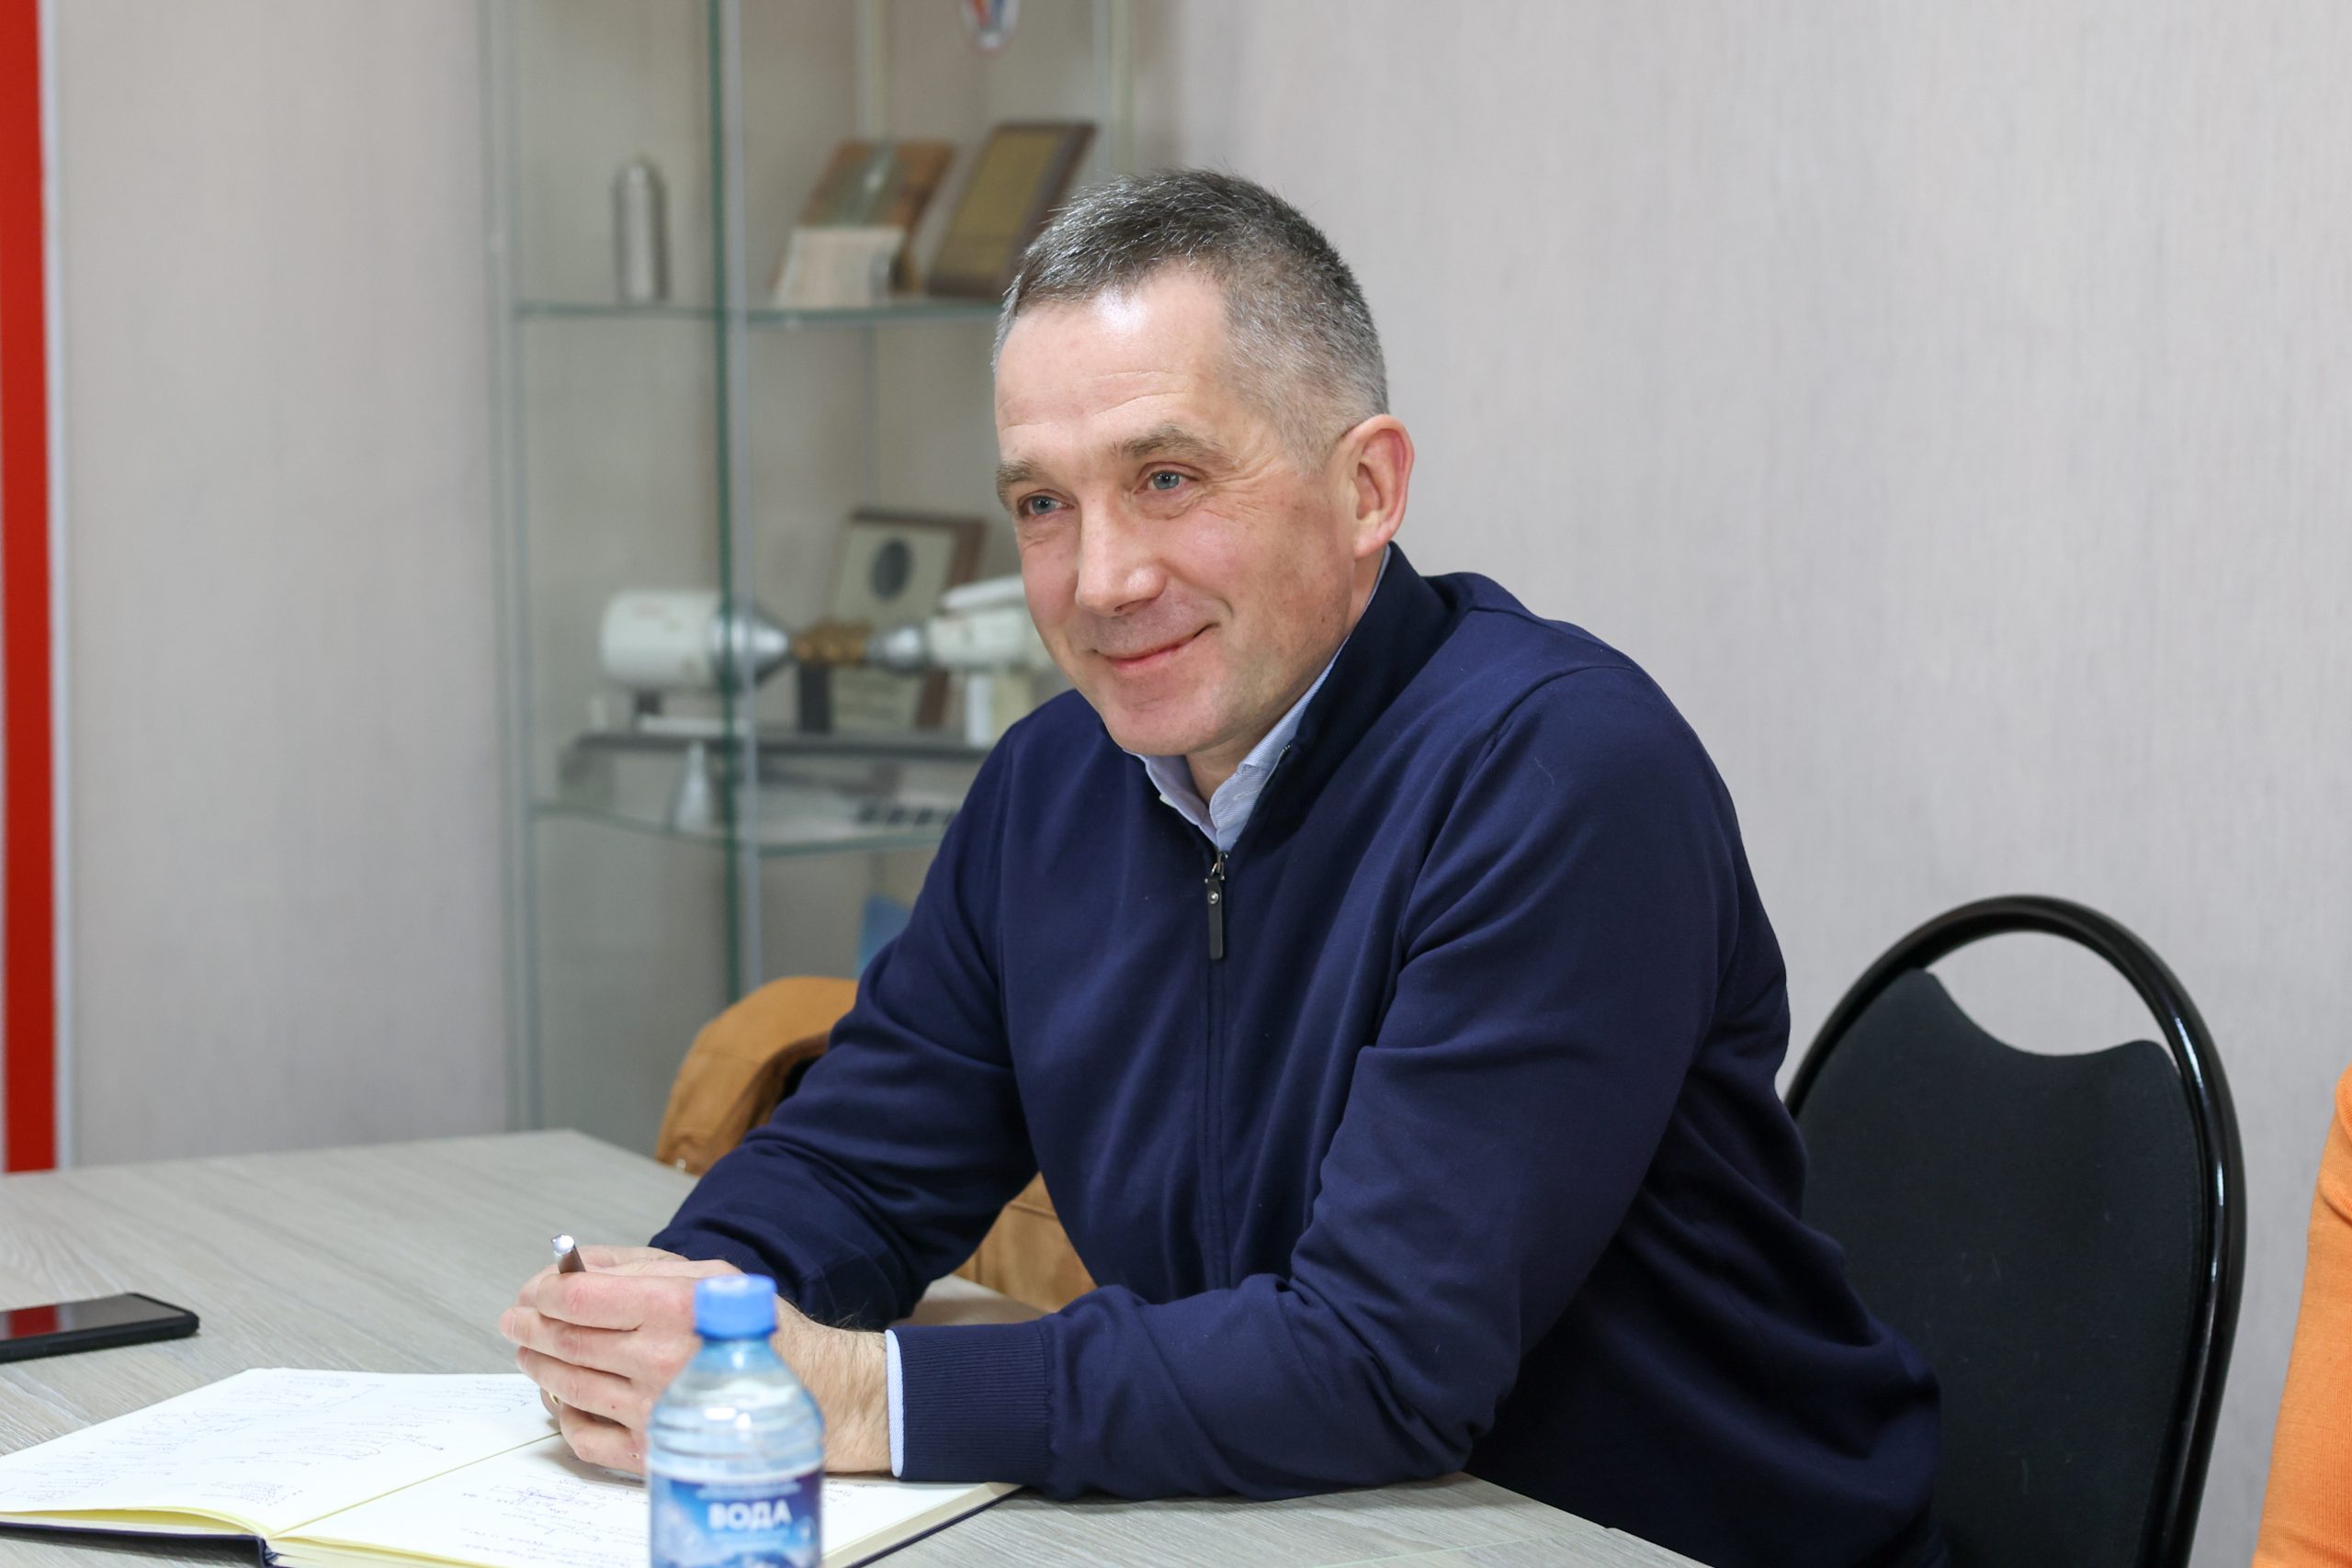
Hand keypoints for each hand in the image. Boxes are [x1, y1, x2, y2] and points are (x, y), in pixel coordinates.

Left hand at [498, 1246, 890, 1475]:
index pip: (577, 1299)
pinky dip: (563, 1412)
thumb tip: (573, 1264)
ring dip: (538, 1364)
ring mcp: (651, 1409)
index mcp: (674, 1306)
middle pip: (563, 1341)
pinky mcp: (651, 1450)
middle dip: (529, 1326)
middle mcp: (659, 1359)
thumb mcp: (707, 1272)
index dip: (542, 1291)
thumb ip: (635, 1264)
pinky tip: (564, 1396)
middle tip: (517, 1319)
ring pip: (565, 1384)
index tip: (533, 1289)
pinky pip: (583, 1435)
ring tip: (533, 1351)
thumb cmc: (757, 1327)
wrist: (808, 1390)